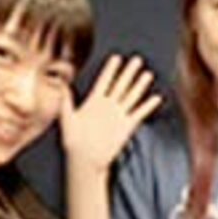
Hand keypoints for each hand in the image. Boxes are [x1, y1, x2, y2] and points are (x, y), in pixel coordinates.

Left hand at [59, 54, 160, 171]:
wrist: (86, 160)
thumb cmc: (73, 141)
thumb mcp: (67, 118)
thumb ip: (66, 100)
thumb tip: (61, 83)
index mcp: (94, 102)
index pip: (104, 81)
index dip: (110, 69)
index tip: (117, 57)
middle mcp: (108, 106)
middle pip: (121, 85)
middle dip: (129, 72)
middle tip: (137, 59)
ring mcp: (118, 115)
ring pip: (131, 96)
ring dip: (140, 85)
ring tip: (147, 74)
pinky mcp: (126, 126)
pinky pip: (139, 113)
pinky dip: (147, 106)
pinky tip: (156, 98)